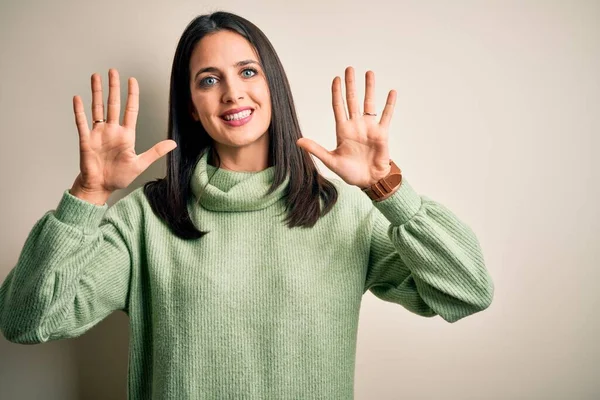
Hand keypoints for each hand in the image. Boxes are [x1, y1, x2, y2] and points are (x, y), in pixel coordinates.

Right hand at [71, 69, 176, 202]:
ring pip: (97, 108)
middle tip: (113, 71)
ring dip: (96, 92)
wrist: (101, 187)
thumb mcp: (140, 163)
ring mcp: (98, 134)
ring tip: (96, 76)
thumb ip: (156, 152)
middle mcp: (112, 130)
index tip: (132, 80)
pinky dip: (79, 111)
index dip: (131, 95)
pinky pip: (82, 122)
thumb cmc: (119, 177)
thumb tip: (173, 143)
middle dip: (113, 87)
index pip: (130, 110)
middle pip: (113, 104)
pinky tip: (78, 98)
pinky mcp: (86, 140)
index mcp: (126, 135)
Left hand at [296, 66, 396, 187]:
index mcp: (343, 130)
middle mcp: (356, 125)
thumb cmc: (350, 172)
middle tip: (349, 69)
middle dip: (351, 85)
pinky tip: (391, 92)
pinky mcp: (382, 133)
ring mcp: (369, 128)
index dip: (337, 93)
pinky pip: (386, 115)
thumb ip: (316, 149)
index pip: (338, 106)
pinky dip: (389, 104)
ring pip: (369, 103)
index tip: (336, 78)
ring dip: (369, 88)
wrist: (369, 181)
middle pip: (352, 100)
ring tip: (369, 73)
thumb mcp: (331, 160)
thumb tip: (298, 141)